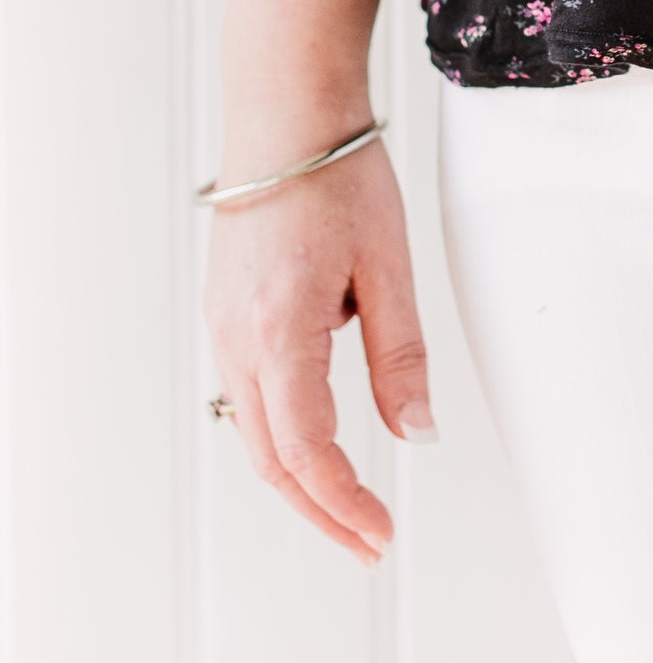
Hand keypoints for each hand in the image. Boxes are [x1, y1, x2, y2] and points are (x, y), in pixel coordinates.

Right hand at [202, 127, 435, 563]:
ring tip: (352, 511)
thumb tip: (418, 434)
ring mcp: (223, 328)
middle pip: (272, 459)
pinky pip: (248, 396)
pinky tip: (320, 446)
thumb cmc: (340, 177)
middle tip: (369, 546)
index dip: (344, 504)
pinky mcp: (226, 315)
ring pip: (255, 433)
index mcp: (280, 331)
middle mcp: (237, 338)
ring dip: (300, 481)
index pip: (307, 451)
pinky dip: (282, 437)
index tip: (381, 535)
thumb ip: (401, 356)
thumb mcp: (388, 265)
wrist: (285, 116)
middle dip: (322, 512)